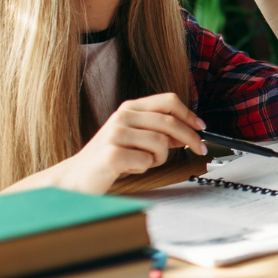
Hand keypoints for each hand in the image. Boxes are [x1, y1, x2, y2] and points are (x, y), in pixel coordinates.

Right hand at [58, 94, 206, 193]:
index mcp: (129, 108)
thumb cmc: (108, 158)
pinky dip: (143, 167)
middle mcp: (122, 117)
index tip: (201, 127)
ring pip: (160, 143)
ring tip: (142, 162)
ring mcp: (115, 134)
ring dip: (159, 158)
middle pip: (169, 122)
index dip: (189, 114)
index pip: (168, 101)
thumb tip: (187, 132)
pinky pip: (146, 160)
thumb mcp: (135, 139)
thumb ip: (159, 132)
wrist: (76, 177)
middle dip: (190, 138)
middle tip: (199, 150)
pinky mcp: (112, 154)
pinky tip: (129, 168)